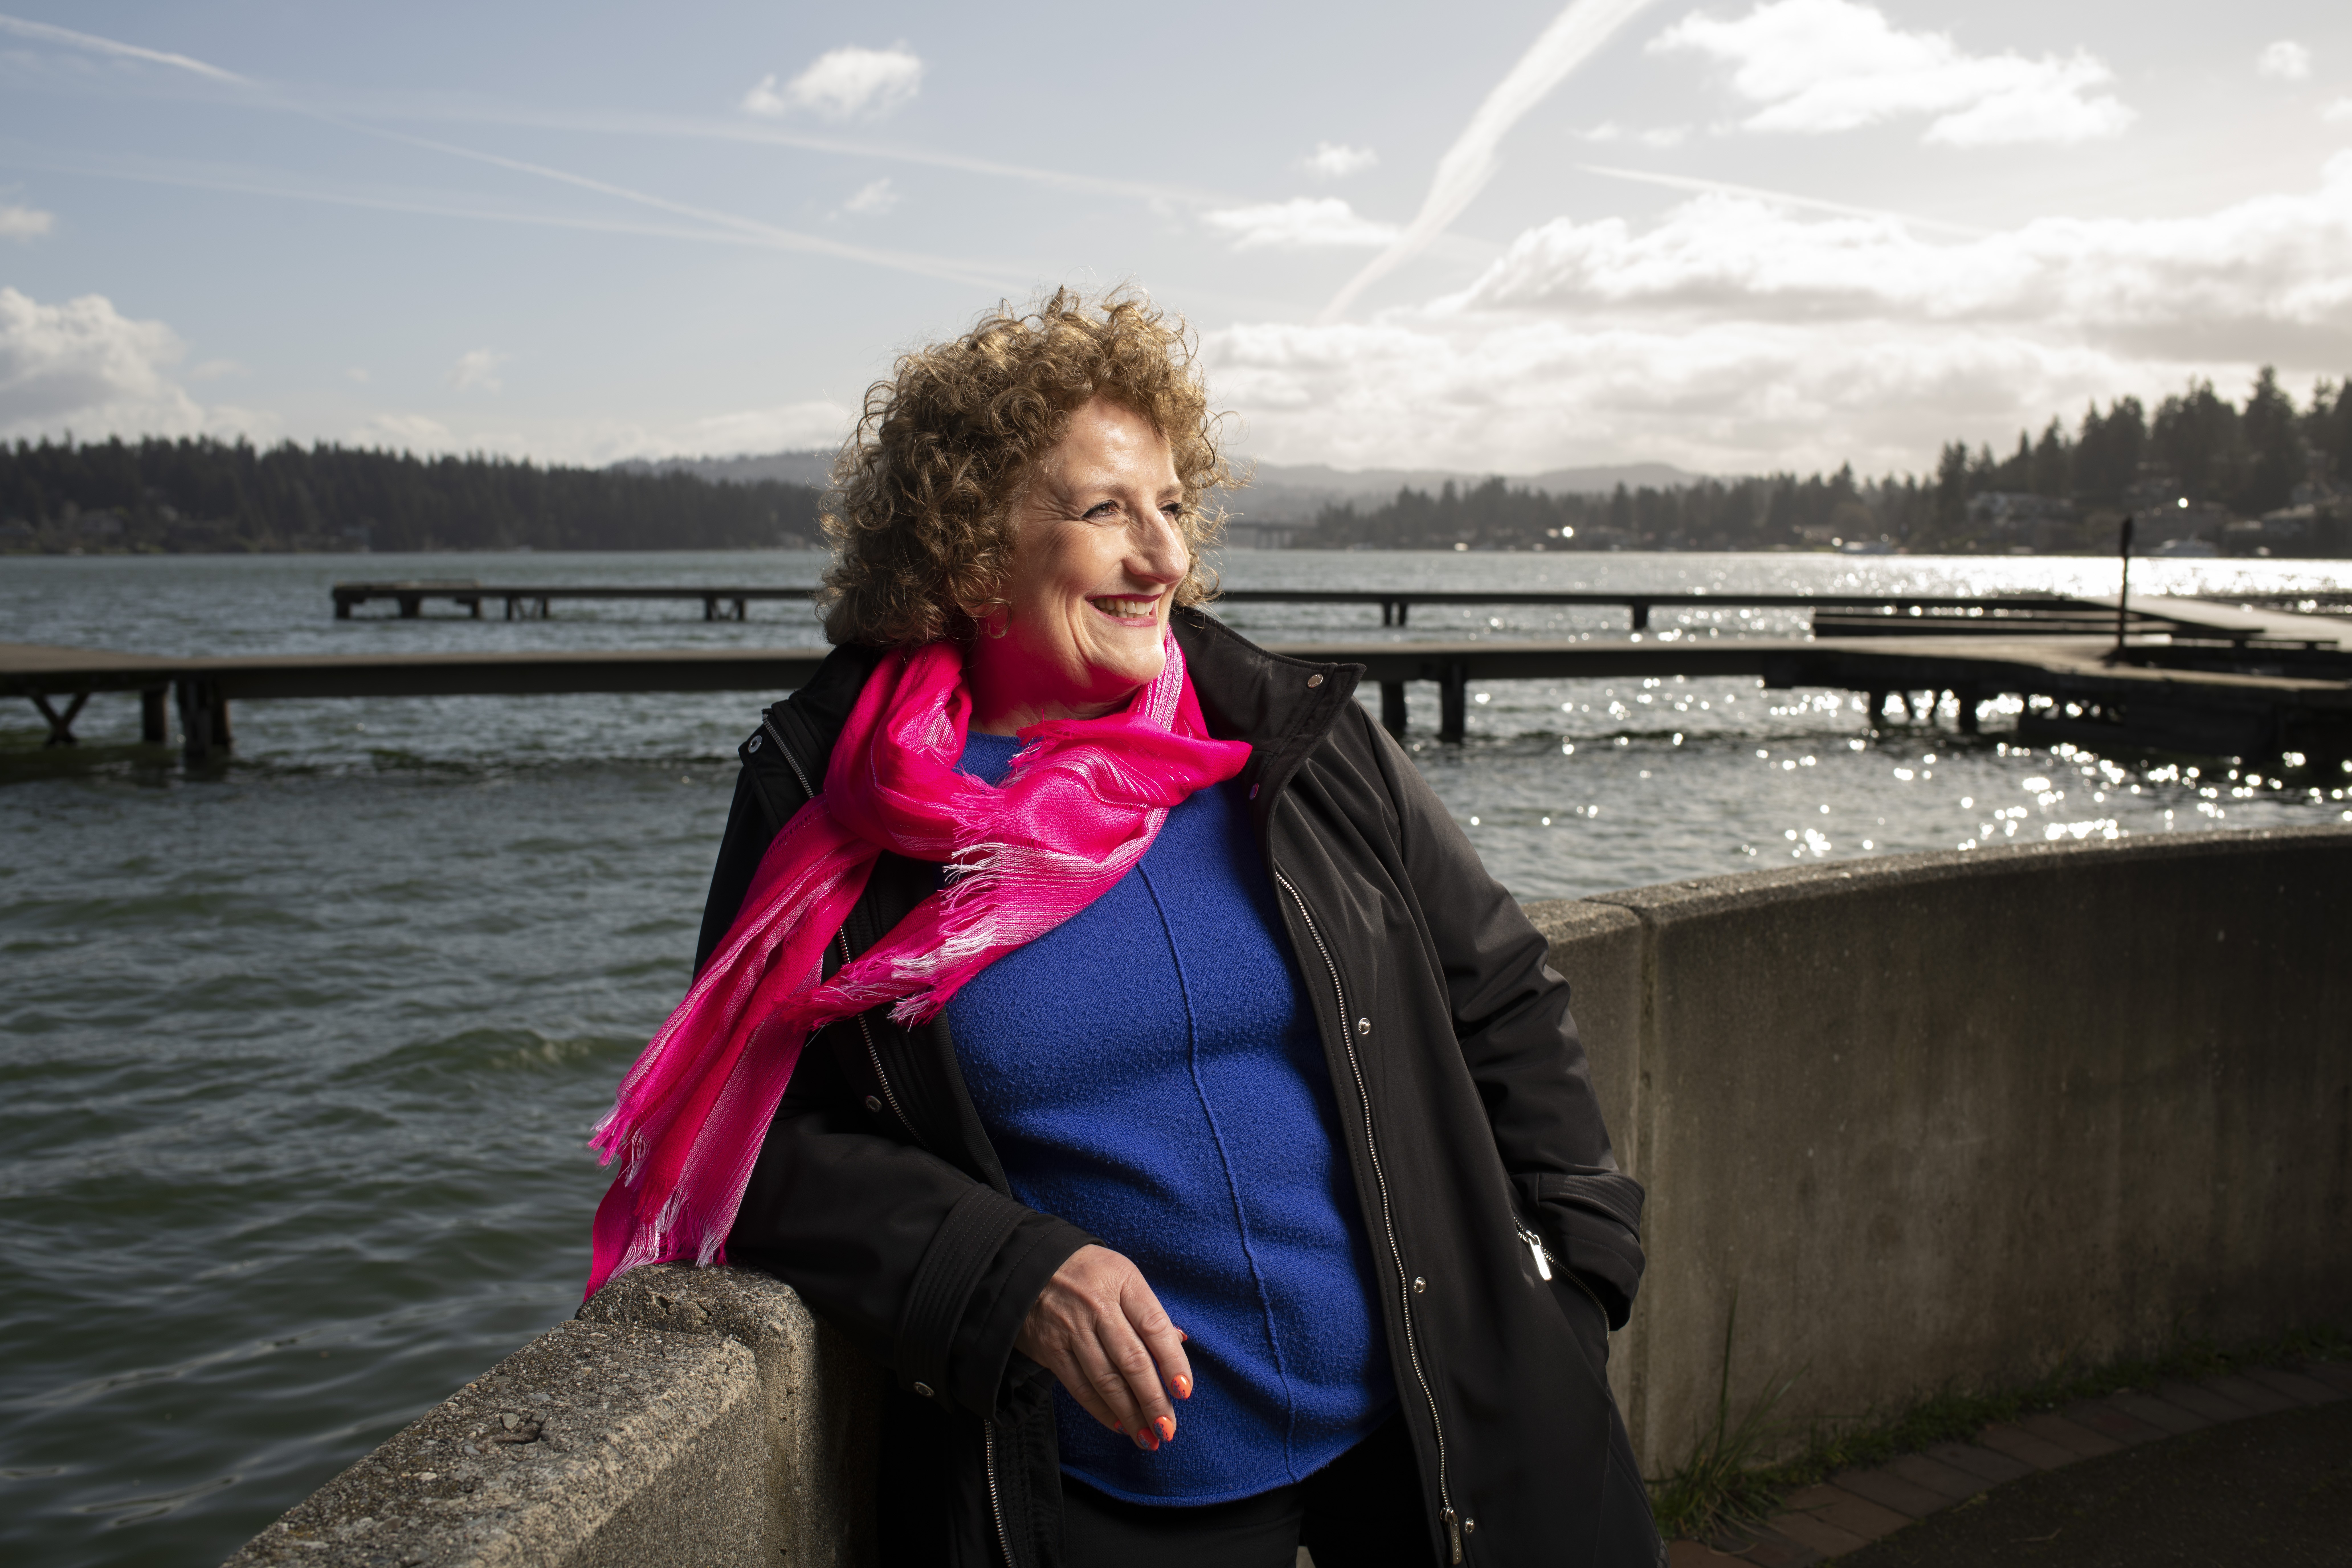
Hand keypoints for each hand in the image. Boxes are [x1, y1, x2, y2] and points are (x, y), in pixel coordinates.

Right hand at [1015, 1244, 1191, 1449]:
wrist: (1029, 1264)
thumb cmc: (1089, 1273)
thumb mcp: (1123, 1275)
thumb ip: (1149, 1311)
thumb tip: (1180, 1342)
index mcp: (1122, 1282)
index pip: (1154, 1327)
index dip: (1173, 1362)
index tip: (1185, 1391)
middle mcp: (1097, 1306)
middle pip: (1131, 1360)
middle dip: (1153, 1400)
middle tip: (1168, 1428)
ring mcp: (1071, 1329)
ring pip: (1106, 1380)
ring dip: (1129, 1414)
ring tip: (1149, 1437)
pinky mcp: (1050, 1349)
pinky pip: (1079, 1386)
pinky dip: (1100, 1410)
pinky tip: (1118, 1425)